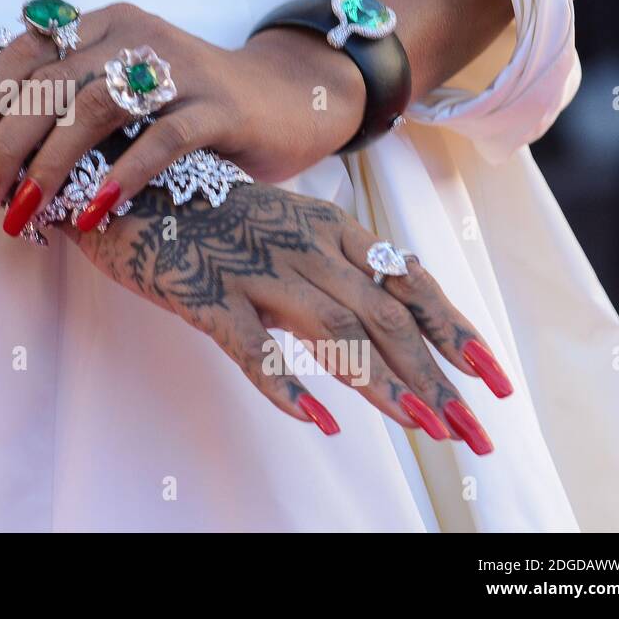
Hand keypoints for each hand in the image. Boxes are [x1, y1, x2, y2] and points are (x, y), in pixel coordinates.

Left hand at [0, 1, 367, 234]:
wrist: (284, 100)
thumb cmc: (182, 109)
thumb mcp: (115, 98)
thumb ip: (56, 112)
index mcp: (98, 25)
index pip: (21, 55)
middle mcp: (132, 34)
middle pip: (47, 86)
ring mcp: (177, 67)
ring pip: (94, 109)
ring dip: (49, 167)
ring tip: (21, 215)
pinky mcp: (217, 106)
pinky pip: (161, 140)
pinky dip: (119, 177)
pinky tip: (89, 214)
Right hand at [61, 182, 512, 450]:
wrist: (122, 184)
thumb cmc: (205, 213)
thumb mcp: (282, 225)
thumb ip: (332, 260)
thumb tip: (388, 309)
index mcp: (327, 225)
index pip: (410, 282)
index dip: (456, 334)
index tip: (495, 383)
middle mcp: (301, 244)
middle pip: (384, 314)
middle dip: (435, 377)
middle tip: (471, 434)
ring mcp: (253, 267)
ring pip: (334, 329)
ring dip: (384, 383)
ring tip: (422, 430)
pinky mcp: (204, 293)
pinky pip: (251, 345)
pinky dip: (286, 385)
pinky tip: (317, 421)